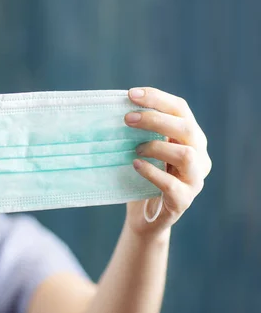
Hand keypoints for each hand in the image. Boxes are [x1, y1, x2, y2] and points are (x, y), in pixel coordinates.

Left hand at [123, 87, 211, 236]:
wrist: (145, 217)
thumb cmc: (142, 176)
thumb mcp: (142, 149)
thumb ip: (138, 131)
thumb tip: (113, 107)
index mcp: (190, 137)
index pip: (180, 109)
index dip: (157, 98)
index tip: (131, 94)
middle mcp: (199, 155)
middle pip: (186, 128)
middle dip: (155, 119)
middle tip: (127, 119)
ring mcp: (194, 179)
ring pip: (186, 155)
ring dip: (157, 147)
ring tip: (135, 149)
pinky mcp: (183, 200)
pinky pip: (171, 184)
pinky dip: (152, 173)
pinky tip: (135, 165)